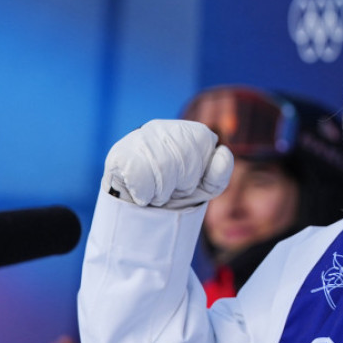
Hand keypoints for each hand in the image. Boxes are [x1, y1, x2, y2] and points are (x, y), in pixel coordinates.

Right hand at [101, 119, 233, 208]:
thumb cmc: (176, 194)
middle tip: (170, 190)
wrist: (141, 215)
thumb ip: (220, 173)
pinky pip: (139, 174)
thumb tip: (223, 151)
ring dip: (162, 191)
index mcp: (188, 131)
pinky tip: (141, 194)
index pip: (203, 140)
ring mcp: (138, 138)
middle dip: (180, 184)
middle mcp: (161, 127)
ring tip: (156, 193)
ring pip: (162, 164)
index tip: (186, 181)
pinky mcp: (119, 154)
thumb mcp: (205, 188)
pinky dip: (144, 193)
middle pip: (183, 155)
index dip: (197, 171)